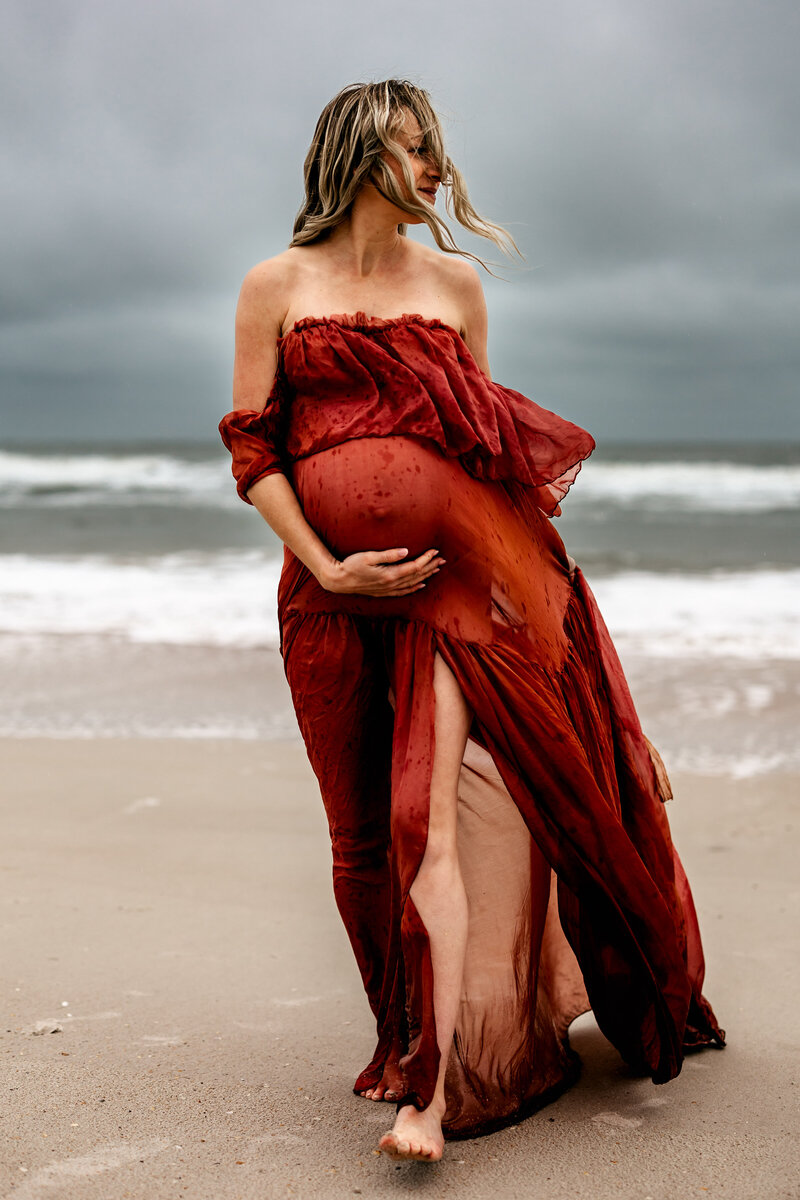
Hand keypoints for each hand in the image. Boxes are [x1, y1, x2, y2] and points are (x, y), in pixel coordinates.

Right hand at [319, 547, 444, 596]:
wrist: (339, 581)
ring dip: (426, 576)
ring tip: (436, 569)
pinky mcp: (384, 592)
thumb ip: (388, 555)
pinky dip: (414, 587)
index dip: (426, 559)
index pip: (414, 566)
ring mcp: (388, 590)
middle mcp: (392, 584)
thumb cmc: (351, 565)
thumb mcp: (368, 557)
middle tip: (442, 559)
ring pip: (413, 583)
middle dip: (430, 567)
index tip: (435, 550)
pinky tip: (421, 584)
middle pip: (417, 575)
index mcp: (390, 574)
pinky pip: (404, 591)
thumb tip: (406, 551)